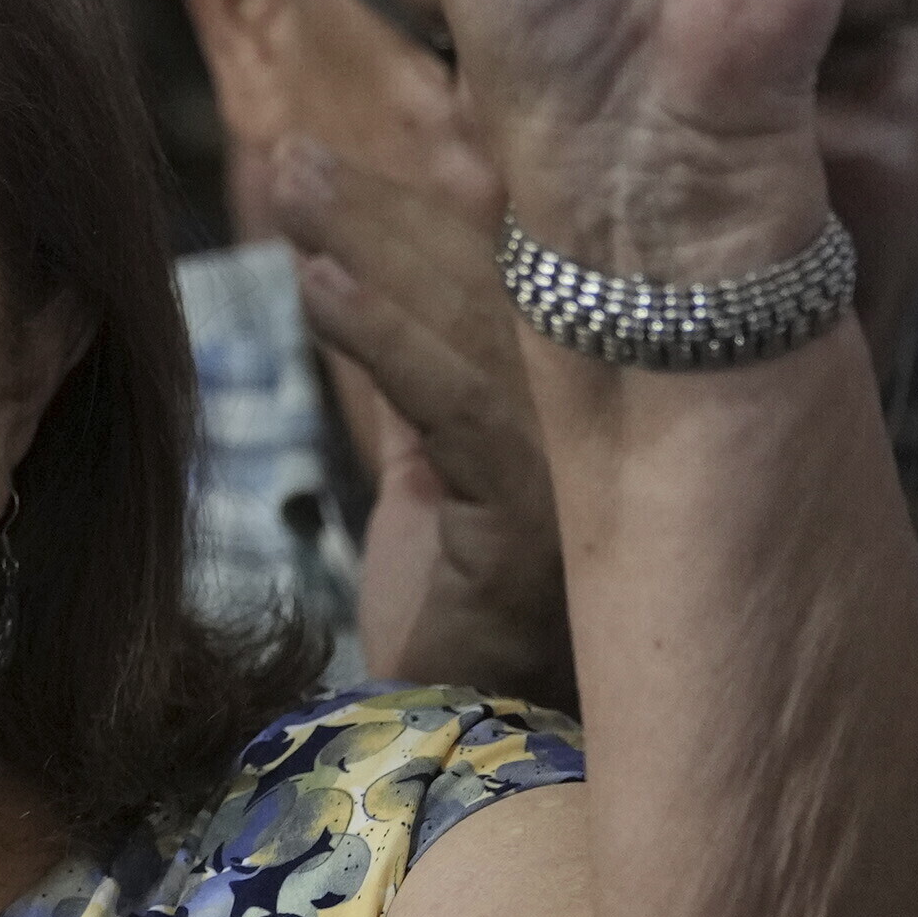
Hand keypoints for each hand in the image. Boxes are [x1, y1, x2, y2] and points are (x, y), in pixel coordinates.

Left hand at [268, 133, 571, 703]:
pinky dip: (380, 337)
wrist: (473, 762)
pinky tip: (315, 285)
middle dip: (390, 208)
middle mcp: (628, 425)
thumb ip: (431, 376)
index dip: (442, 201)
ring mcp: (591, 475)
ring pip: (479, 320)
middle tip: (293, 158)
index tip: (349, 153)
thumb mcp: (441, 471)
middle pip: (508, 276)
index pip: (533, 270)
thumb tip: (372, 268)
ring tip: (289, 189)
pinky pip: (453, 405)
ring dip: (372, 245)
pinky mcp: (540, 529)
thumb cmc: (463, 619)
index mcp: (608, 402)